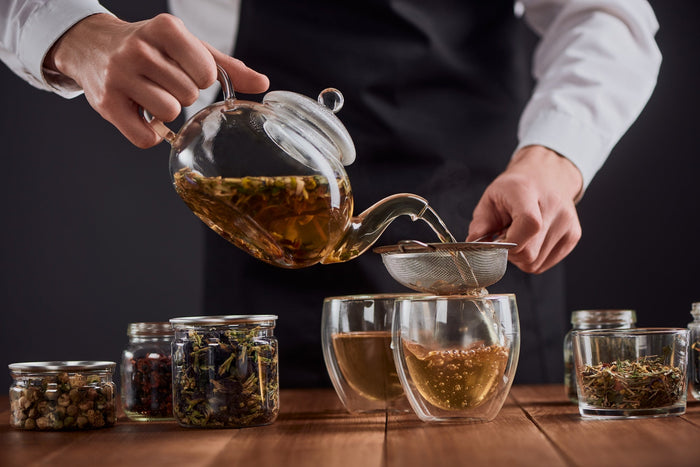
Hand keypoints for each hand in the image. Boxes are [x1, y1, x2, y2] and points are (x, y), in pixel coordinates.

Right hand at [44, 13, 268, 147]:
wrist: (92, 45)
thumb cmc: (150, 48)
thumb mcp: (187, 47)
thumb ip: (226, 66)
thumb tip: (263, 84)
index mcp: (165, 29)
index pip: (206, 72)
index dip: (201, 79)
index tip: (186, 71)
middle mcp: (139, 48)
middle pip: (188, 95)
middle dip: (182, 94)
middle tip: (163, 83)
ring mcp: (119, 75)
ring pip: (169, 114)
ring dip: (166, 112)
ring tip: (151, 95)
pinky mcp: (106, 103)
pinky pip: (145, 138)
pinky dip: (150, 134)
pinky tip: (141, 115)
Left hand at [466, 145, 582, 273]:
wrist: (546, 174)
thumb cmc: (516, 187)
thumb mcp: (490, 197)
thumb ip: (480, 224)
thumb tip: (474, 247)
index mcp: (528, 192)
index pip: (528, 226)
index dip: (509, 242)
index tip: (499, 237)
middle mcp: (554, 207)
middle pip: (529, 253)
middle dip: (511, 252)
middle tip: (507, 236)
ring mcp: (567, 223)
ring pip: (536, 263)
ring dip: (522, 256)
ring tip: (520, 235)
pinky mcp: (573, 236)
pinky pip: (545, 264)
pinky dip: (534, 257)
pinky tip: (531, 240)